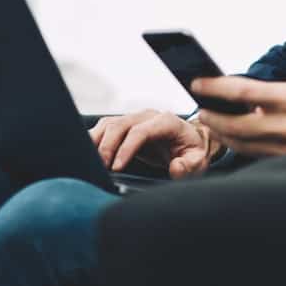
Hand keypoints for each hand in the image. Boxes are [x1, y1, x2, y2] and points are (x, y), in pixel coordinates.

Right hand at [88, 110, 213, 178]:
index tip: (116, 167)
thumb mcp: (198, 162)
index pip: (141, 131)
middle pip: (120, 125)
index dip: (126, 148)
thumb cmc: (192, 152)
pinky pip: (104, 128)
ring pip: (108, 124)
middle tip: (101, 169)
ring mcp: (135, 118)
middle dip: (107, 147)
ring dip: (96, 142)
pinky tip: (87, 155)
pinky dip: (93, 140)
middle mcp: (148, 116)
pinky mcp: (125, 125)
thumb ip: (189, 165)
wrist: (188, 142)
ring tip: (91, 164)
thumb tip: (176, 166)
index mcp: (167, 121)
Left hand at [191, 77, 285, 155]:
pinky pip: (259, 156)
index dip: (214, 88)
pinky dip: (244, 146)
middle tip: (201, 109)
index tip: (197, 84)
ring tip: (214, 123)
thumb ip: (274, 93)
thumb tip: (245, 99)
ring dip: (224, 135)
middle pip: (235, 126)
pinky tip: (238, 138)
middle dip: (213, 118)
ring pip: (244, 145)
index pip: (241, 93)